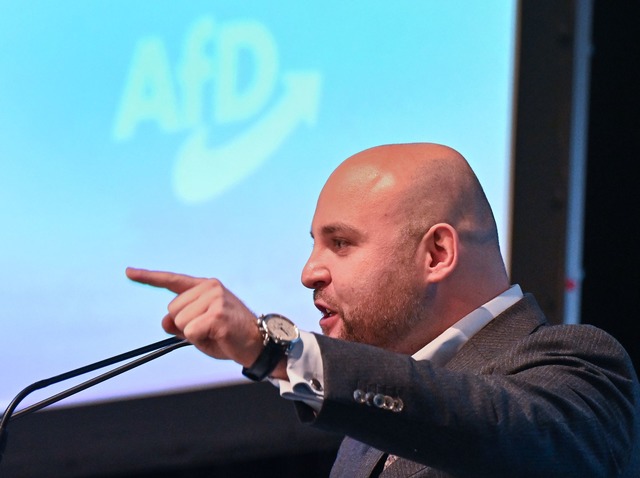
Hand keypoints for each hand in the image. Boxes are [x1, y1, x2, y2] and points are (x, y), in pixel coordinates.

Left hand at [125, 267, 263, 367]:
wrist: (258, 344)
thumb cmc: (229, 336)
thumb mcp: (199, 328)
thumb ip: (180, 323)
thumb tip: (165, 321)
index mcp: (206, 286)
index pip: (172, 280)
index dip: (149, 277)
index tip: (128, 272)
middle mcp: (210, 287)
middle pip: (172, 310)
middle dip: (184, 325)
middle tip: (209, 330)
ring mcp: (214, 298)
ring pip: (179, 322)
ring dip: (193, 334)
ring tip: (215, 333)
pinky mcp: (217, 314)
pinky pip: (190, 332)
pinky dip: (199, 340)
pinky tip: (218, 336)